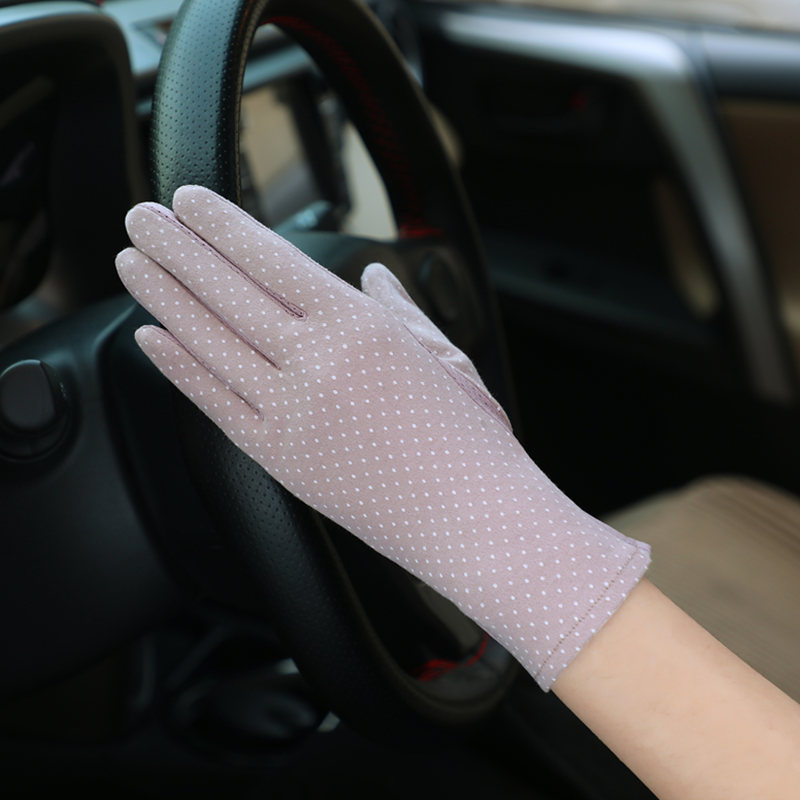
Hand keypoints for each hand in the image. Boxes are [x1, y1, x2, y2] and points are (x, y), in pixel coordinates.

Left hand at [116, 185, 648, 689]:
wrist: (472, 518)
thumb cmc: (469, 440)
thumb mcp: (443, 355)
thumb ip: (400, 309)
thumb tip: (376, 277)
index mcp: (359, 325)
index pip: (271, 259)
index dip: (222, 226)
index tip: (189, 200)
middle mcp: (315, 361)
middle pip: (227, 291)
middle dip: (177, 248)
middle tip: (141, 217)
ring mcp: (289, 410)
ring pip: (209, 341)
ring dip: (163, 298)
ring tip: (132, 264)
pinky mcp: (278, 457)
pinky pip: (215, 403)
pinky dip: (179, 368)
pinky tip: (151, 339)